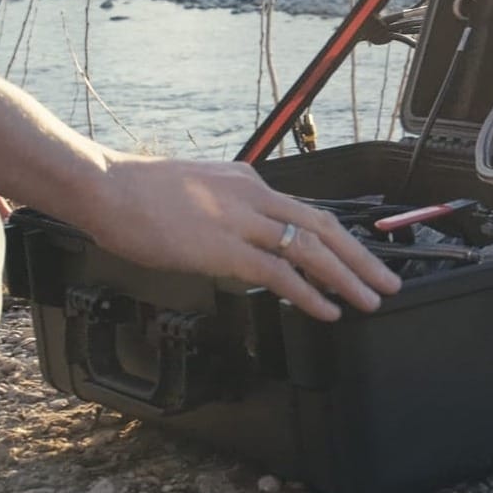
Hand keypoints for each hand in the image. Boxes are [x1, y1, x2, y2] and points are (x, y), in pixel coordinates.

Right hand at [80, 152, 402, 320]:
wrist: (105, 187)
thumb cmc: (140, 193)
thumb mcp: (198, 187)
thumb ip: (228, 202)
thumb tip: (244, 219)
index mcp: (247, 182)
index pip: (307, 211)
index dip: (340, 238)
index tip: (362, 256)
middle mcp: (253, 196)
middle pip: (323, 228)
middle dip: (361, 257)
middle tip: (387, 281)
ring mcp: (240, 221)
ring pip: (310, 250)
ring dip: (347, 277)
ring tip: (370, 299)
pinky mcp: (223, 248)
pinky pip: (279, 274)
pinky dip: (309, 294)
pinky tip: (327, 310)